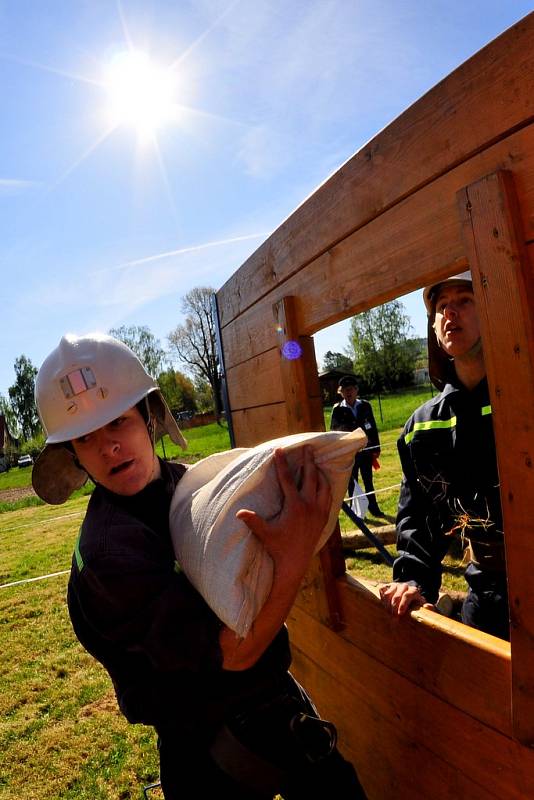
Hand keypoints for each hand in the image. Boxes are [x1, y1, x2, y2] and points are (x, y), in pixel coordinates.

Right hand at [236, 446, 331, 570]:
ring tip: (316, 464)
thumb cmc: (278, 548)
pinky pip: (329, 497)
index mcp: (294, 506)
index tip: (280, 450)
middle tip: (309, 447)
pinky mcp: (324, 518)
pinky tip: (323, 483)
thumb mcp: (264, 533)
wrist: (295, 564)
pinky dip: (326, 487)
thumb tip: (238, 512)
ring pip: (323, 486)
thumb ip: (253, 521)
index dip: (282, 464)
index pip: (287, 479)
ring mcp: (319, 511)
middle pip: (310, 477)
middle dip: (308, 461)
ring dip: (319, 473)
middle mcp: (309, 506)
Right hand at [378, 582, 433, 615]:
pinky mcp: (388, 585)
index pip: (407, 596)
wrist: (410, 597)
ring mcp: (395, 585)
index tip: (400, 615)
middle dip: (394, 609)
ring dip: (387, 606)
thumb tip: (427, 606)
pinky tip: (385, 606)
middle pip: (396, 597)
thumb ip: (428, 608)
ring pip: (388, 594)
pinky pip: (382, 590)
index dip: (403, 605)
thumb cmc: (416, 605)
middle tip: (393, 619)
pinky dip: (382, 598)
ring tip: (388, 614)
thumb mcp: (423, 607)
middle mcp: (404, 586)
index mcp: (413, 591)